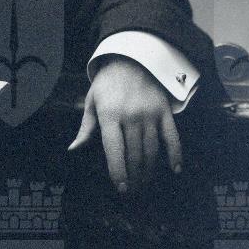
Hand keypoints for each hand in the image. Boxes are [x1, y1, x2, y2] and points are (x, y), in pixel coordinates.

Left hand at [68, 55, 182, 193]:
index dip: (118, 171)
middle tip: (132, 190)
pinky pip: (172, 136)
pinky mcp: (165, 111)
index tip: (121, 188)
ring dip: (149, 170)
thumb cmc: (108, 83)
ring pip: (151, 150)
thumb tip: (74, 149)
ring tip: (144, 183)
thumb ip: (86, 128)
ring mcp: (150, 114)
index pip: (114, 150)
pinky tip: (174, 169)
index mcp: (110, 115)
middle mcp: (131, 116)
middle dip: (134, 176)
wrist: (133, 58)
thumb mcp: (92, 101)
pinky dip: (175, 154)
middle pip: (134, 154)